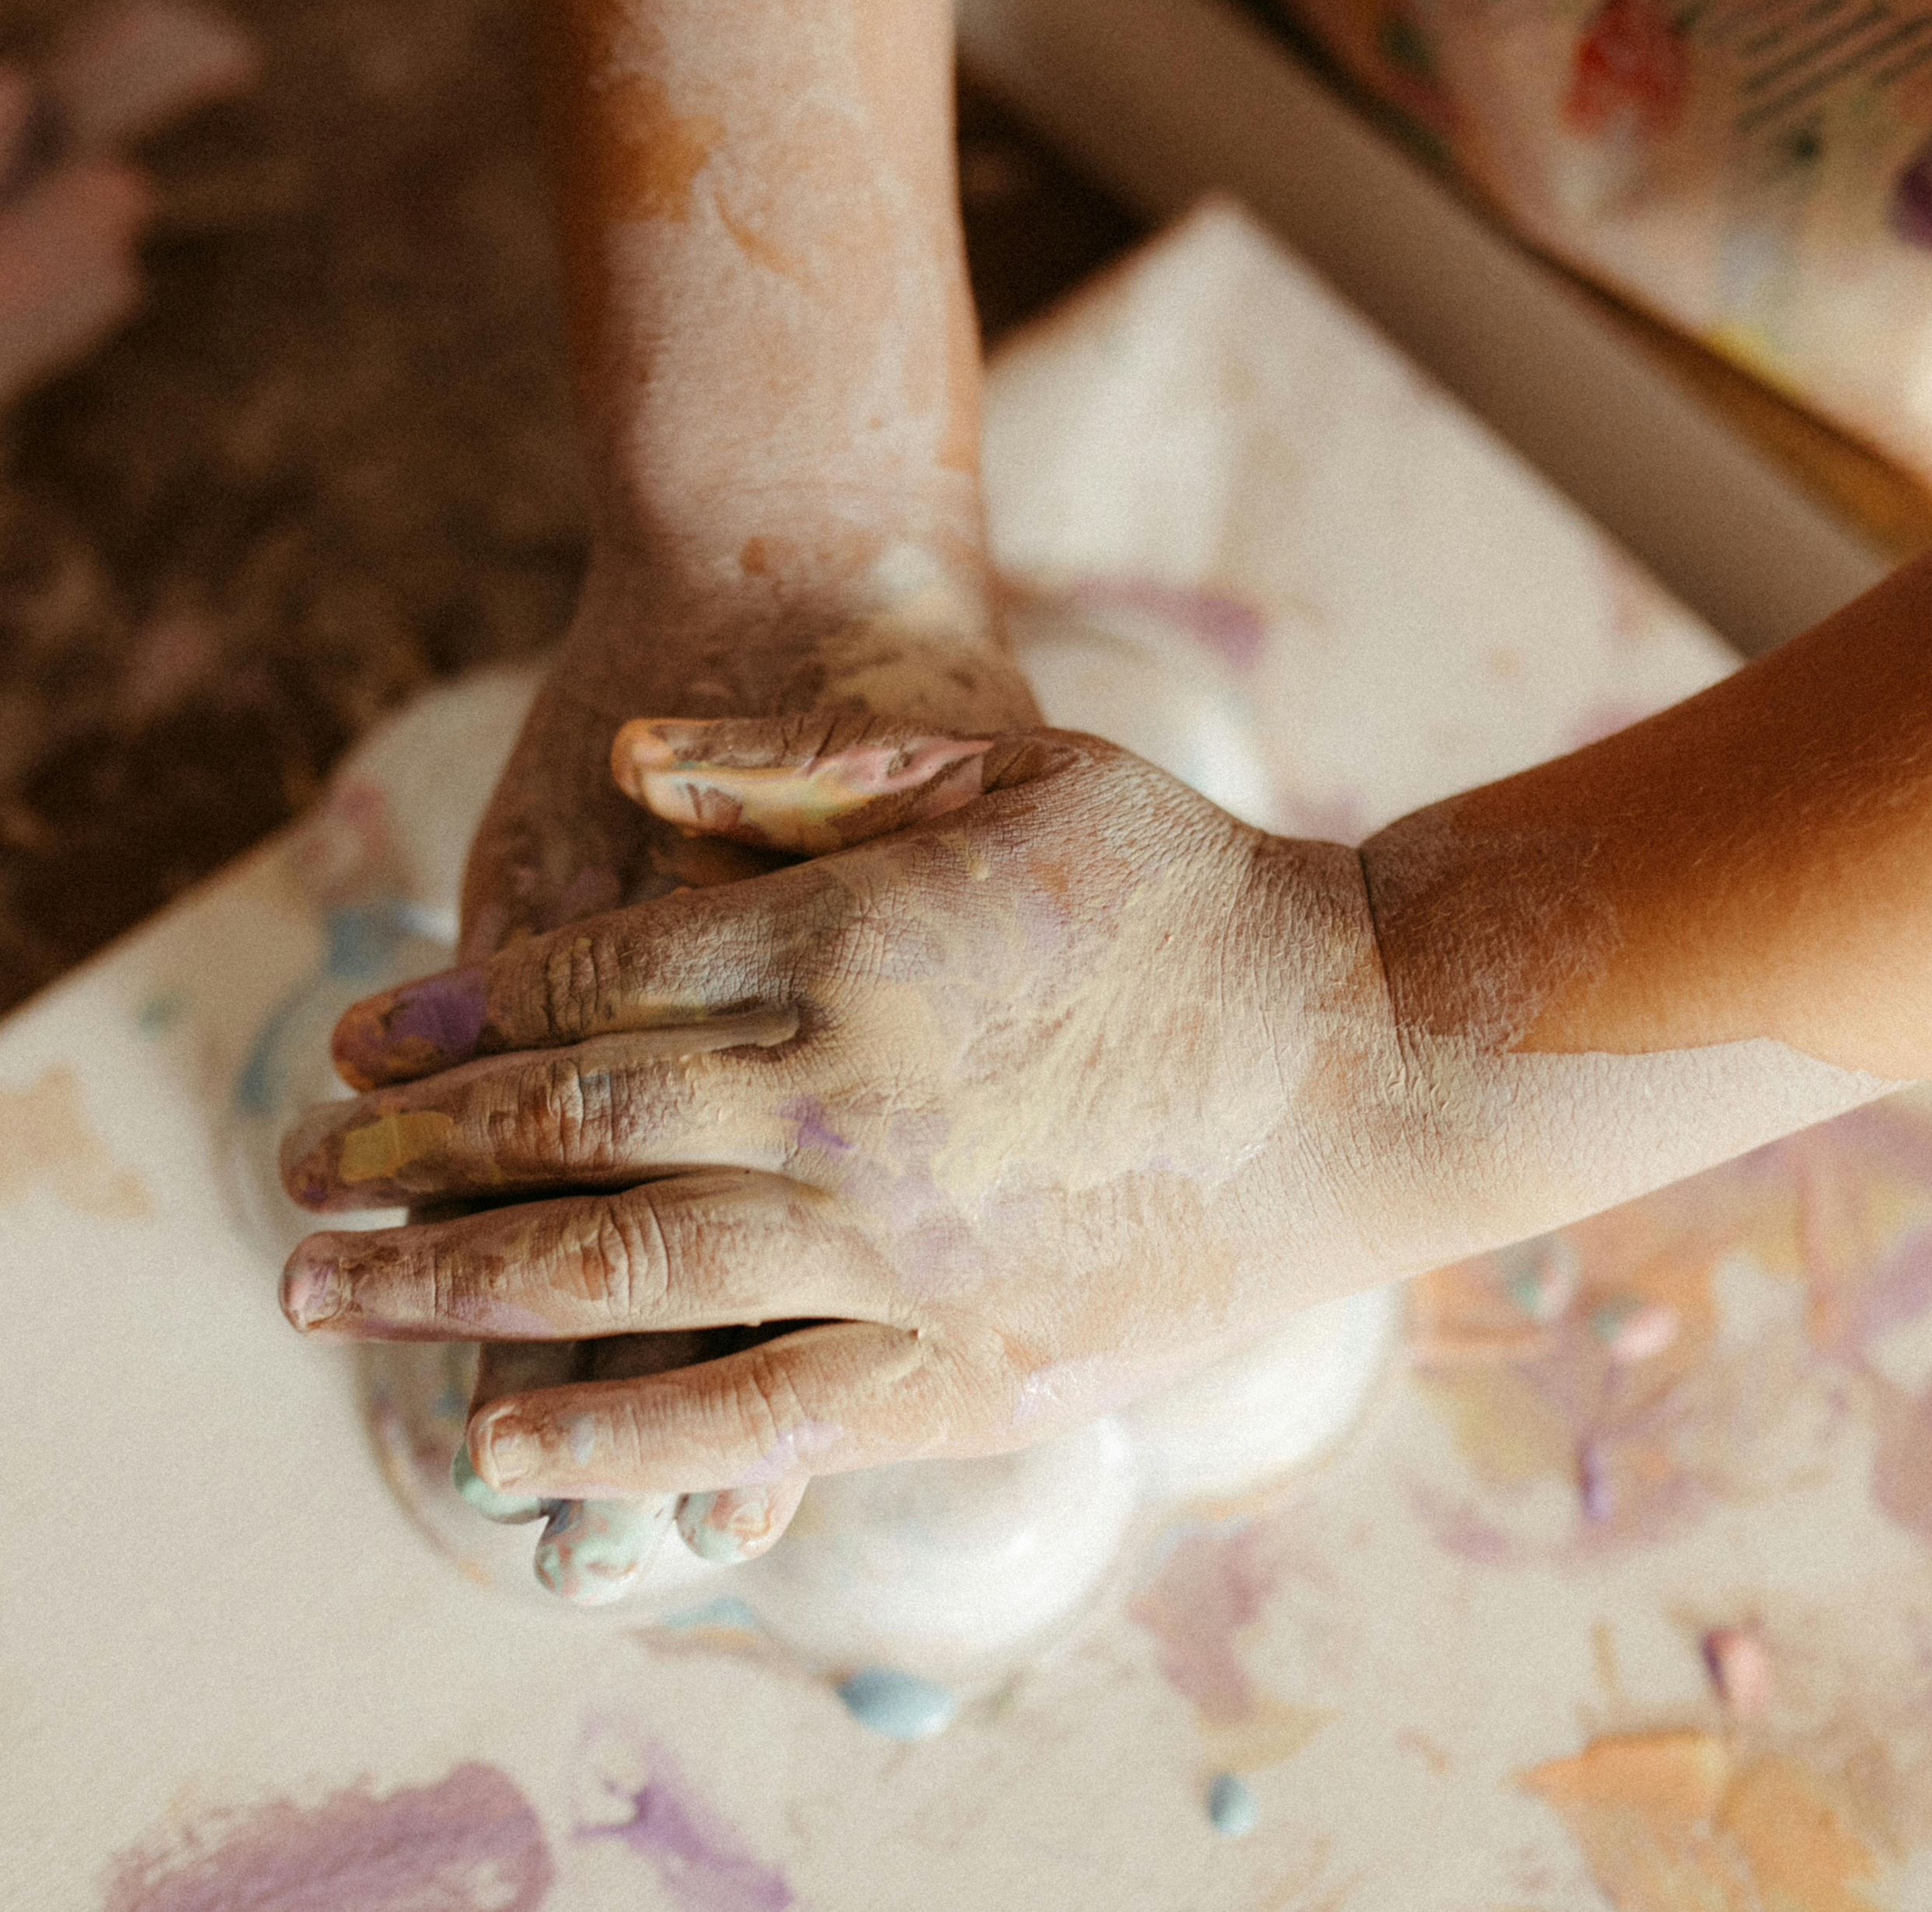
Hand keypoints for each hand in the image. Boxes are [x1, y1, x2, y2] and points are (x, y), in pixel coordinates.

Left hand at [281, 715, 1446, 1515]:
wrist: (1365, 1060)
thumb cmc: (1190, 893)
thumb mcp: (1010, 765)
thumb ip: (807, 765)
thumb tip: (624, 756)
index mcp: (847, 941)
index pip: (592, 980)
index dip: (457, 1014)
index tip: (366, 1042)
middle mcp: (840, 1097)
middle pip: (565, 1123)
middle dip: (406, 1150)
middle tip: (292, 1170)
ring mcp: (892, 1246)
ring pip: (616, 1268)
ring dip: (446, 1284)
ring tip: (324, 1296)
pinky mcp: (958, 1376)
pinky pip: (746, 1416)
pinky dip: (611, 1434)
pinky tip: (497, 1449)